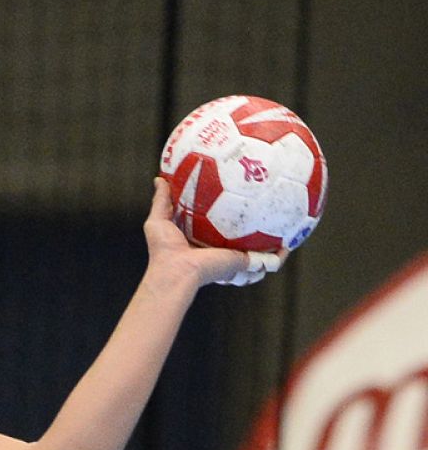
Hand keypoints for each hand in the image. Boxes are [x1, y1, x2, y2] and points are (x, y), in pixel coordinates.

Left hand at [145, 177, 287, 288]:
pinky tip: (290, 241)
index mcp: (204, 240)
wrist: (177, 270)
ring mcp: (234, 258)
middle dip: (257, 228)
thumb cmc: (164, 250)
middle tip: (267, 208)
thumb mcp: (160, 220)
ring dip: (274, 240)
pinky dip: (280, 253)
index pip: (222, 227)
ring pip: (260, 250)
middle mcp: (221, 250)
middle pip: (244, 238)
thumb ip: (163, 200)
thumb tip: (160, 179)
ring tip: (288, 225)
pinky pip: (269, 260)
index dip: (231, 216)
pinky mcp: (244, 263)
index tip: (239, 199)